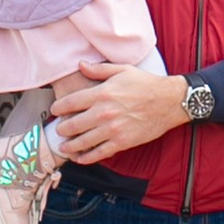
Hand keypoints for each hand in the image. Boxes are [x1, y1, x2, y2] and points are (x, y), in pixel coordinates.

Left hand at [50, 67, 192, 162]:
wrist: (168, 101)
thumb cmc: (146, 83)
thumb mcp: (122, 70)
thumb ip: (99, 69)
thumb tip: (80, 65)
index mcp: (102, 93)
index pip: (71, 102)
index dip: (58, 107)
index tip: (54, 109)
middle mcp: (104, 112)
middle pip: (72, 124)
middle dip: (62, 128)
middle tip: (59, 129)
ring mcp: (112, 129)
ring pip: (82, 142)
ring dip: (69, 146)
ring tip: (64, 146)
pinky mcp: (121, 142)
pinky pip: (99, 153)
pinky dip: (86, 158)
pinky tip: (80, 158)